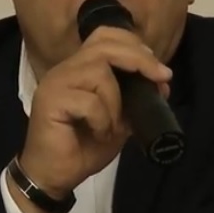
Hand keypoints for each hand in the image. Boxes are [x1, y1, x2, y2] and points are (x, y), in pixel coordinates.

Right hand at [9, 26, 171, 212]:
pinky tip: (98, 134)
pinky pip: (89, 101)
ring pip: (99, 72)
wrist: (54, 176)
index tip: (157, 67)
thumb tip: (162, 82)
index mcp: (80, 68)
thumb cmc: (82, 148)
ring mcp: (56, 83)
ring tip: (112, 127)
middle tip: (161, 78)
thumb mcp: (118, 121)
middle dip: (139, 59)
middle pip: (105, 45)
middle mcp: (66, 69)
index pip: (104, 36)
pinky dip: (102, 120)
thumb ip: (135, 100)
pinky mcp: (50, 101)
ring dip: (116, 102)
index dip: (133, 43)